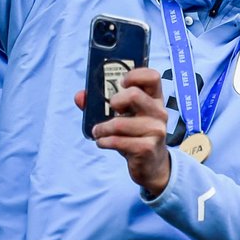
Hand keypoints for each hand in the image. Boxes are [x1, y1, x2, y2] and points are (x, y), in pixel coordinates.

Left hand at [74, 67, 170, 197]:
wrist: (151, 164)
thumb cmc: (135, 134)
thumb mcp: (124, 116)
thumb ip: (101, 103)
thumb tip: (80, 96)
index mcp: (155, 99)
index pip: (152, 76)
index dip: (135, 75)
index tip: (121, 83)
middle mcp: (159, 112)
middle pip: (133, 95)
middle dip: (114, 102)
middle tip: (111, 111)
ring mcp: (156, 131)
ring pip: (119, 123)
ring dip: (102, 129)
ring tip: (99, 132)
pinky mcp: (147, 148)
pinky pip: (117, 141)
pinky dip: (104, 142)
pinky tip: (104, 142)